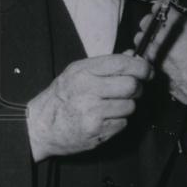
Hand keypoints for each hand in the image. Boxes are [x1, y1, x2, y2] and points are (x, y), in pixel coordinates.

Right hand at [26, 53, 152, 161]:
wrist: (40, 127)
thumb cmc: (61, 97)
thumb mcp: (77, 72)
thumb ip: (106, 64)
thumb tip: (133, 55)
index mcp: (83, 71)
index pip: (123, 64)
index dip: (142, 67)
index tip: (147, 71)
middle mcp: (88, 90)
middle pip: (132, 86)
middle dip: (137, 88)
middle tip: (131, 90)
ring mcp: (92, 112)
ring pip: (130, 106)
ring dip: (126, 106)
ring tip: (110, 106)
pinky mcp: (97, 131)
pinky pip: (123, 123)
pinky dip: (118, 121)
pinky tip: (104, 119)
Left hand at [134, 9, 186, 113]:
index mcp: (175, 25)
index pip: (159, 8)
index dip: (161, 8)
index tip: (163, 10)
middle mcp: (161, 38)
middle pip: (145, 22)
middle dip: (151, 22)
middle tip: (159, 25)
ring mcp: (154, 55)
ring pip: (139, 40)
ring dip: (146, 38)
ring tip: (155, 41)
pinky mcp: (153, 70)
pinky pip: (144, 57)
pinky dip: (148, 55)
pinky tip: (157, 57)